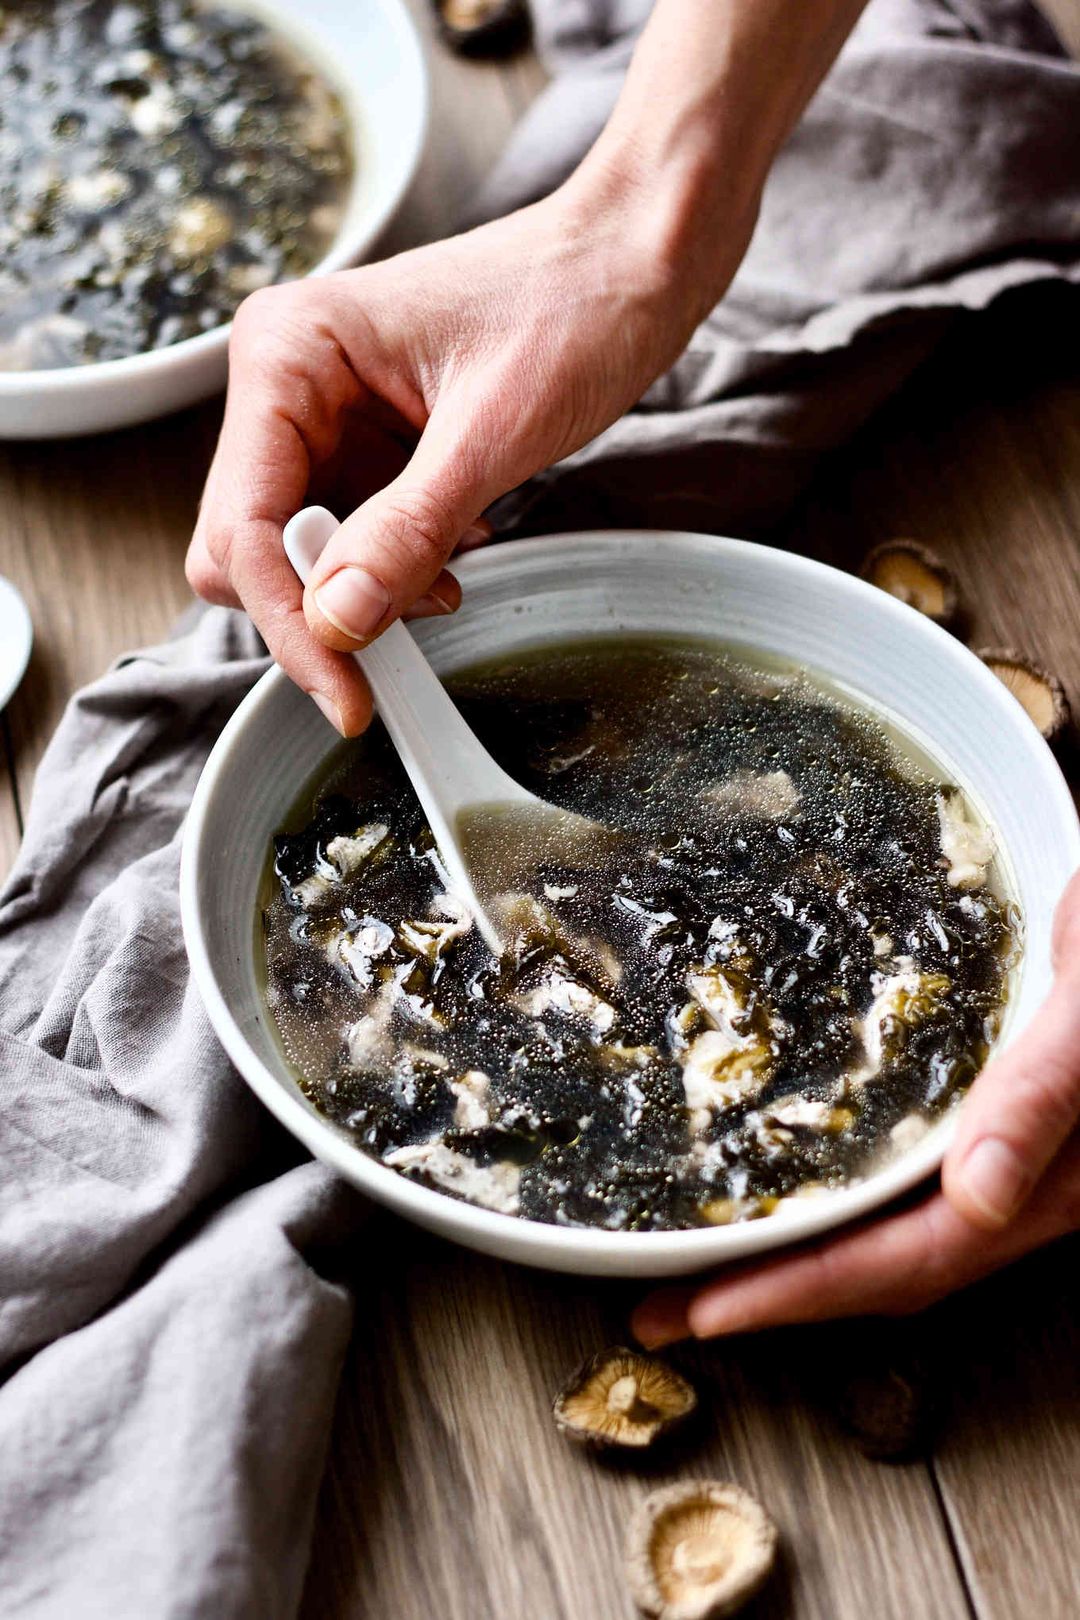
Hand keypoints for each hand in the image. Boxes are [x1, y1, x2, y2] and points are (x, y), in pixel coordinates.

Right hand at [186, 171, 753, 735]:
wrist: (633, 261)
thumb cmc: (572, 305)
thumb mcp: (493, 433)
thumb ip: (408, 532)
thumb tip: (338, 623)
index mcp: (287, 354)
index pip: (243, 525)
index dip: (290, 623)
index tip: (349, 697)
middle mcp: (285, 385)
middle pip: (250, 549)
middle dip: (322, 608)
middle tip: (397, 649)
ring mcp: (322, 417)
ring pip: (300, 555)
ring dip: (365, 590)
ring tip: (449, 573)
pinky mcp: (364, 444)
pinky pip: (351, 539)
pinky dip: (395, 567)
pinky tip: (457, 544)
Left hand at [634, 868, 1079, 1347]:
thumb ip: (1043, 1093)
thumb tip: (977, 1197)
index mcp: (1045, 1183)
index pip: (905, 1262)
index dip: (801, 1293)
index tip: (705, 1313)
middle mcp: (1020, 1189)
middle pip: (881, 1270)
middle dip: (771, 1296)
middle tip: (665, 1311)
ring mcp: (1003, 1161)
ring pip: (887, 1237)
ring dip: (794, 1260)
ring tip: (700, 1267)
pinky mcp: (984, 1121)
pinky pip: (895, 1186)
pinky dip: (830, 1204)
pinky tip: (781, 1186)